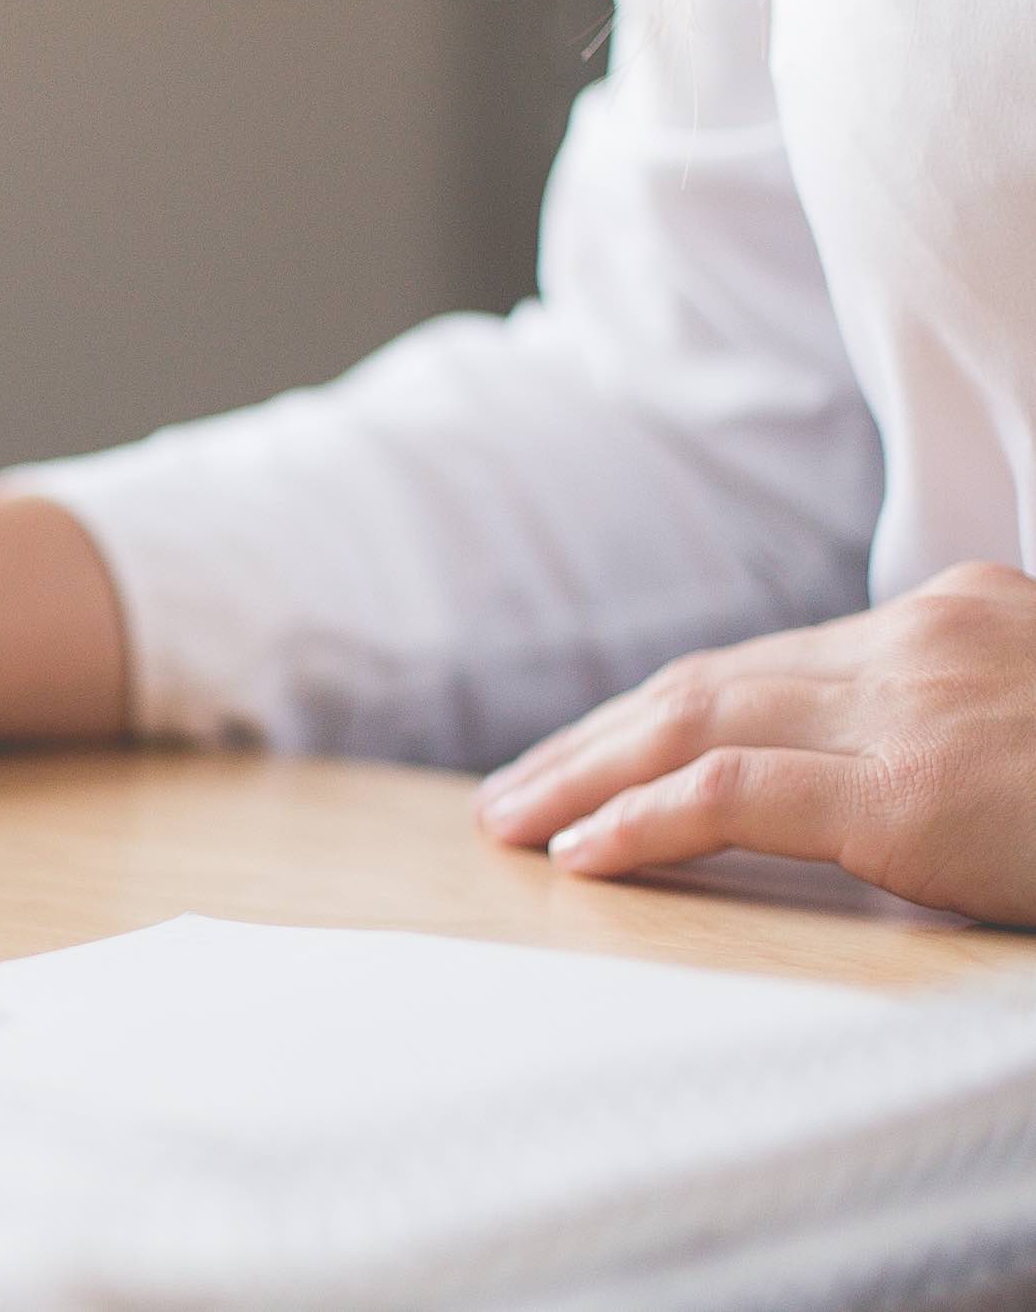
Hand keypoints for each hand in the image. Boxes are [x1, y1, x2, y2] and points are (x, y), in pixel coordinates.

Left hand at [475, 562, 1035, 924]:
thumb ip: (952, 721)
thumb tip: (882, 776)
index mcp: (952, 614)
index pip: (766, 663)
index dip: (658, 712)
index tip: (591, 753)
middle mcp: (917, 639)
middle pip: (710, 685)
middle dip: (594, 741)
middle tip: (514, 790)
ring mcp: (912, 708)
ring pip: (697, 724)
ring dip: (584, 776)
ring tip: (514, 821)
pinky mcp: (913, 793)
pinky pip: (734, 795)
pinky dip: (641, 820)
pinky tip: (582, 851)